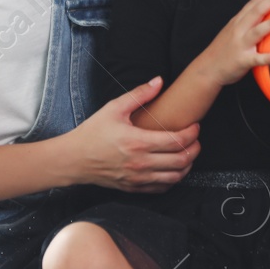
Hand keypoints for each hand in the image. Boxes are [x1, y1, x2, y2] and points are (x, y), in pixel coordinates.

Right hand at [65, 77, 200, 191]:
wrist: (73, 159)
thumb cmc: (92, 133)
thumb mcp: (114, 108)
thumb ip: (139, 94)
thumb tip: (159, 80)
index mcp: (137, 142)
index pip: (176, 141)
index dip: (192, 133)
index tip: (195, 126)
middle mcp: (140, 163)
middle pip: (181, 160)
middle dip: (195, 149)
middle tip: (196, 140)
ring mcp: (138, 178)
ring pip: (175, 177)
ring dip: (187, 165)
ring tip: (188, 153)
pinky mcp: (134, 188)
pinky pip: (162, 188)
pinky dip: (173, 179)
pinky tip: (173, 168)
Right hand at [196, 0, 269, 85]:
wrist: (208, 68)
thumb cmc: (224, 49)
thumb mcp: (234, 30)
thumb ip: (248, 21)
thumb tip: (267, 12)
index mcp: (238, 21)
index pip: (254, 3)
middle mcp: (239, 30)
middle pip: (256, 12)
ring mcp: (241, 45)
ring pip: (257, 32)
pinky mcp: (242, 61)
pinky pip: (256, 59)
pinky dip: (266, 57)